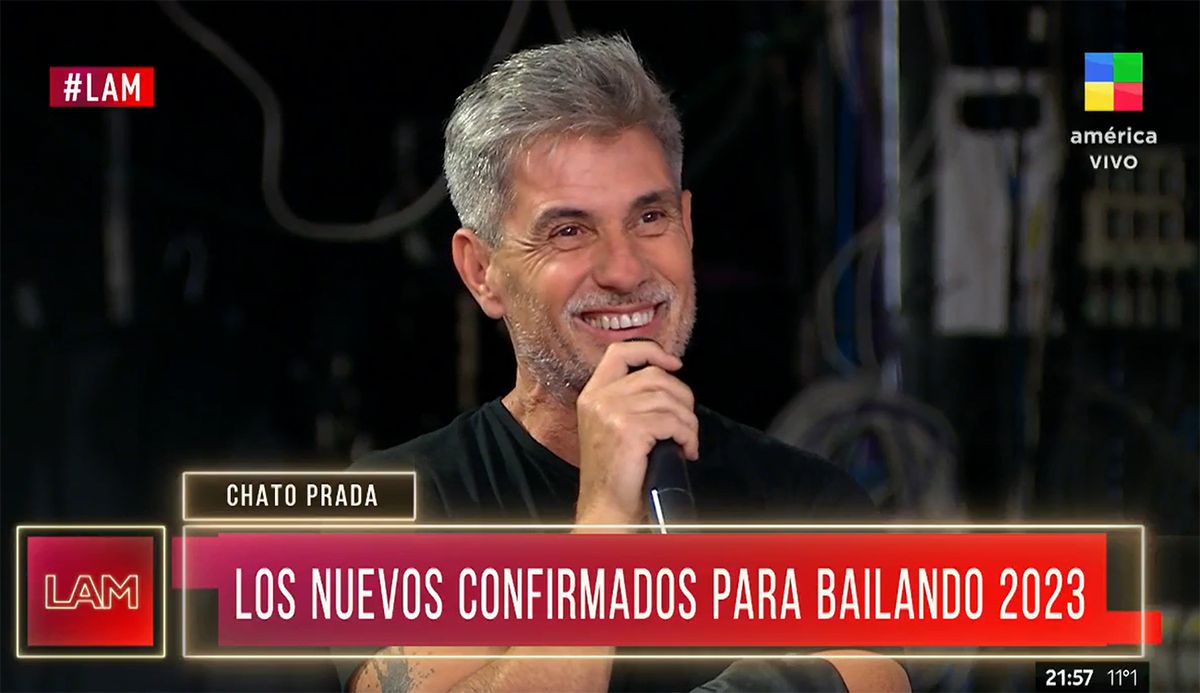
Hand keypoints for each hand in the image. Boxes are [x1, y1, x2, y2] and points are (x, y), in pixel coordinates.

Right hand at [574, 341, 698, 525]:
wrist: (606, 506)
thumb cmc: (616, 472)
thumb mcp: (612, 425)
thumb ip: (629, 399)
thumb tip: (668, 379)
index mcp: (592, 394)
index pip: (621, 352)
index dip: (652, 351)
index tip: (674, 364)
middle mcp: (598, 399)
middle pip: (655, 376)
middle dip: (682, 397)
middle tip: (686, 422)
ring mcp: (612, 413)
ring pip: (669, 400)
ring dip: (688, 422)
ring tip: (687, 441)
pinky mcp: (629, 430)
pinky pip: (673, 422)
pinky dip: (688, 437)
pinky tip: (686, 451)